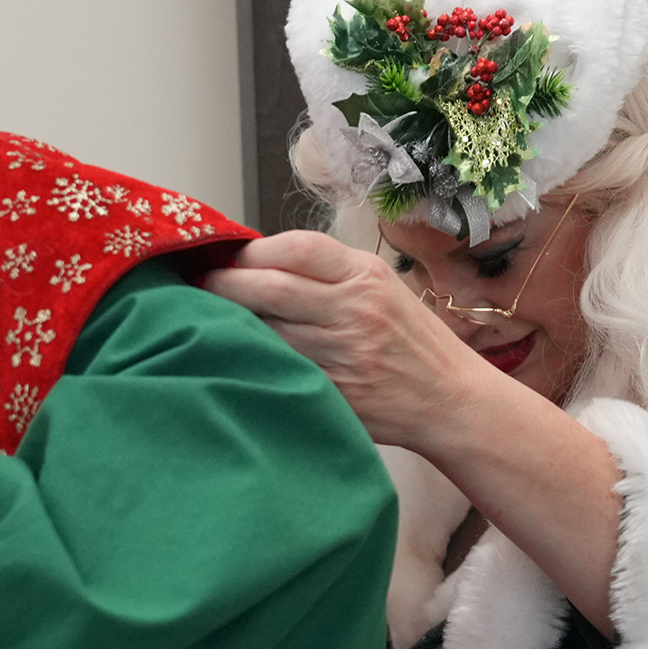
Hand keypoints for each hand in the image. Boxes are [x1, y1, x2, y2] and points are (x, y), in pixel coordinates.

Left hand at [202, 230, 476, 450]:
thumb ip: (327, 274)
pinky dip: (250, 361)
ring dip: (228, 325)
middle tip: (196, 286)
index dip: (250, 251)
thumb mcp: (381, 289)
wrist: (451, 400)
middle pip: (270, 288)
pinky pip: (278, 370)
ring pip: (266, 332)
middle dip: (223, 285)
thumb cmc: (409, 341)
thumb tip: (255, 261)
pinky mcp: (333, 393)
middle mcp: (354, 310)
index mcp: (366, 275)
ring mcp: (343, 355)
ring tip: (203, 320)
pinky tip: (233, 356)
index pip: (296, 248)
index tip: (223, 257)